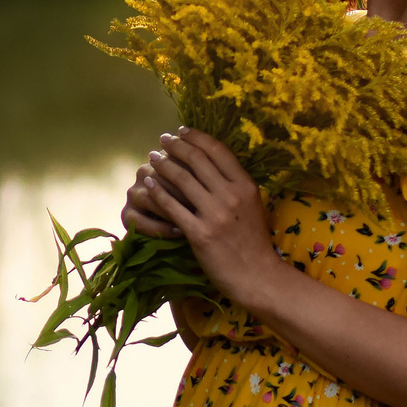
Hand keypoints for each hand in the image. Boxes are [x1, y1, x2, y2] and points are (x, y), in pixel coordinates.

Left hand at [138, 127, 288, 308]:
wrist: (257, 275)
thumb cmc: (254, 241)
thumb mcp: (253, 205)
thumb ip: (235, 184)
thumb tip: (212, 162)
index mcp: (246, 185)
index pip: (218, 150)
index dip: (196, 137)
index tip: (181, 130)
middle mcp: (231, 195)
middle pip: (197, 160)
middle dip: (176, 146)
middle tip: (163, 140)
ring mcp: (215, 214)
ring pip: (182, 180)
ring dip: (163, 165)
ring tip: (152, 158)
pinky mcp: (199, 234)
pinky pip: (172, 207)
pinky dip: (158, 192)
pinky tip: (149, 184)